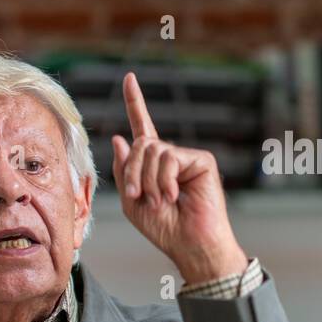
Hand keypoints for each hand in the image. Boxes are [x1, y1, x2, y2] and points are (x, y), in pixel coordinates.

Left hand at [110, 72, 247, 284]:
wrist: (189, 243)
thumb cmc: (162, 227)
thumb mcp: (131, 201)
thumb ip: (125, 170)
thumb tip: (120, 137)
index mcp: (152, 164)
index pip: (142, 127)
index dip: (135, 102)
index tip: (129, 77)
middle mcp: (169, 156)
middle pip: (140, 144)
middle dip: (133, 172)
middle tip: (140, 196)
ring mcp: (185, 157)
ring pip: (152, 150)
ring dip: (148, 180)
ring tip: (160, 201)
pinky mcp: (201, 160)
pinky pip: (169, 158)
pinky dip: (164, 180)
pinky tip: (174, 196)